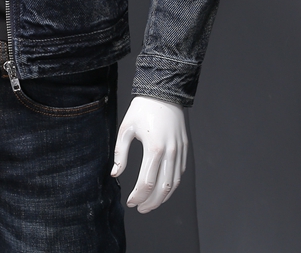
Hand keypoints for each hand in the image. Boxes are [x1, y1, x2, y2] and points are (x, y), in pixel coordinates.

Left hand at [111, 95, 186, 212]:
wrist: (164, 92)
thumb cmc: (142, 109)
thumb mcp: (126, 128)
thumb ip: (120, 153)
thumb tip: (115, 174)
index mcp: (154, 149)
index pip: (147, 183)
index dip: (138, 196)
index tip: (130, 202)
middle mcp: (170, 153)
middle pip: (163, 189)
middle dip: (150, 203)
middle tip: (139, 208)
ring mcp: (180, 152)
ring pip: (174, 184)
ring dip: (162, 198)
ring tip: (150, 204)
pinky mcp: (185, 149)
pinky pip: (179, 173)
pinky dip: (171, 186)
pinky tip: (161, 189)